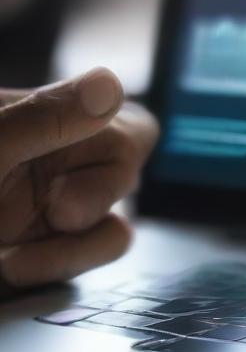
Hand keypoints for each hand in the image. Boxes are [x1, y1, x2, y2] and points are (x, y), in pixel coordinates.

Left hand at [0, 68, 158, 295]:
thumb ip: (44, 118)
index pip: (115, 112)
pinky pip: (82, 260)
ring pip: (112, 225)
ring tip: (15, 259)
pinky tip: (10, 267)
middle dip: (101, 195)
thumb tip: (110, 84)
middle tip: (59, 211)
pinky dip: (56, 267)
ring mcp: (42, 211)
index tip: (89, 157)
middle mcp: (47, 161)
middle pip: (127, 169)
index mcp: (34, 117)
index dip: (119, 138)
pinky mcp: (36, 253)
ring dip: (76, 247)